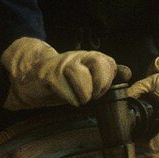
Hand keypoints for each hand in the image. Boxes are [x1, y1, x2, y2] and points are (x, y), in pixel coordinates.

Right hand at [0, 37, 116, 109]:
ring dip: (84, 93)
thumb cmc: (62, 80)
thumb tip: (127, 73)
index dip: (109, 80)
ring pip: (80, 73)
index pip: (109, 63)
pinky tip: (69, 99)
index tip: (101, 90)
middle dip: (101, 83)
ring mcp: (62, 65)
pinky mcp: (48, 75)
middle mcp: (77, 58)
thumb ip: (106, 75)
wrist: (31, 78)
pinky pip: (62, 85)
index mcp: (88, 58)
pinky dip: (69, 97)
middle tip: (94, 95)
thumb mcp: (86, 77)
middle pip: (98, 62)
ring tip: (81, 99)